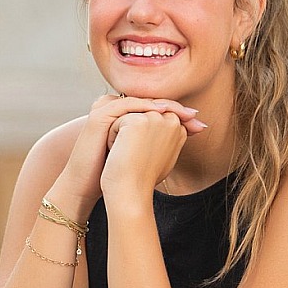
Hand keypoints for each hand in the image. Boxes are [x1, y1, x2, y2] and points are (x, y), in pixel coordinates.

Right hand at [51, 94, 203, 212]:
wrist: (87, 186)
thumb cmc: (115, 173)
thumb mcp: (142, 154)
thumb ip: (162, 142)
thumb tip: (189, 135)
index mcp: (125, 115)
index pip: (155, 108)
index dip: (178, 114)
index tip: (199, 124)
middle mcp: (115, 108)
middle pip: (150, 101)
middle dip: (176, 109)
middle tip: (196, 118)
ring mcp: (106, 109)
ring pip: (140, 101)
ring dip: (165, 106)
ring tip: (185, 114)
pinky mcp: (99, 115)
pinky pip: (126, 105)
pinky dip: (145, 108)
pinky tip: (162, 113)